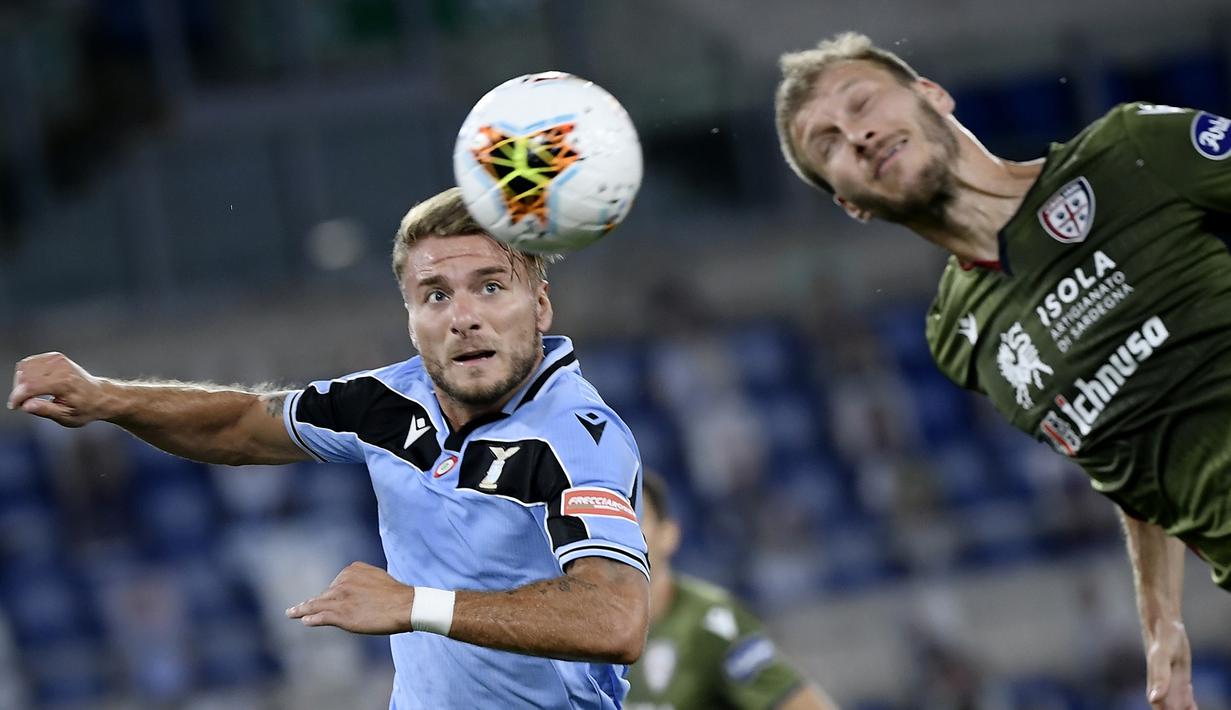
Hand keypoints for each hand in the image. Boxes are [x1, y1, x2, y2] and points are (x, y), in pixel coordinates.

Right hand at [8, 352, 109, 426]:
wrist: (99, 395)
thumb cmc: (84, 409)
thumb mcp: (66, 417)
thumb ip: (45, 410)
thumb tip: (25, 405)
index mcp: (64, 384)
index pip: (31, 386)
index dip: (18, 397)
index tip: (14, 407)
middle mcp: (61, 368)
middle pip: (25, 375)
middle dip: (18, 390)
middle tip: (23, 403)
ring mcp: (58, 360)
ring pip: (25, 366)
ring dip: (21, 381)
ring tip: (28, 395)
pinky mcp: (55, 357)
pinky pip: (30, 362)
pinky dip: (26, 373)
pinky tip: (32, 384)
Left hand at [286, 561, 414, 634]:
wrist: (406, 605)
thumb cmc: (397, 595)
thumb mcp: (377, 579)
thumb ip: (363, 582)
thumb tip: (354, 589)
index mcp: (352, 569)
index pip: (336, 584)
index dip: (334, 596)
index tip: (332, 602)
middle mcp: (343, 581)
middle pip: (325, 594)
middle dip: (314, 602)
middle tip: (299, 608)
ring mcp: (340, 598)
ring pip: (316, 604)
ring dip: (302, 609)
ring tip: (291, 613)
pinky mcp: (340, 614)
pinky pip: (320, 616)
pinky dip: (311, 618)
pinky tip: (303, 620)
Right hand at [1147, 619, 1197, 709]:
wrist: (1164, 625)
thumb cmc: (1162, 638)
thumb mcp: (1162, 657)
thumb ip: (1159, 677)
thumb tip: (1153, 699)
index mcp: (1157, 690)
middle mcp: (1163, 691)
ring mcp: (1172, 687)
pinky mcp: (1181, 682)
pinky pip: (1187, 702)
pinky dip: (1191, 709)